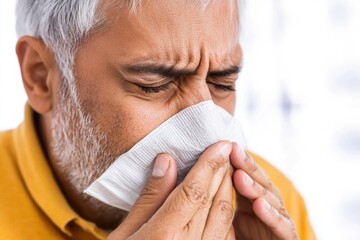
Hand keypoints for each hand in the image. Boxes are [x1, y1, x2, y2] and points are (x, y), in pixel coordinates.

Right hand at [108, 141, 235, 239]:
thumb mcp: (124, 233)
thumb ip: (149, 197)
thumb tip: (166, 161)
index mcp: (164, 235)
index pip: (193, 191)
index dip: (209, 165)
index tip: (220, 144)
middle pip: (213, 201)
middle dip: (222, 172)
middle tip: (227, 150)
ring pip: (224, 217)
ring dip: (228, 189)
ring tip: (227, 168)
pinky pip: (225, 235)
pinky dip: (226, 212)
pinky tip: (223, 198)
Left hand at [230, 143, 297, 239]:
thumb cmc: (243, 235)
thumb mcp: (228, 214)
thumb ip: (221, 194)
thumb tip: (203, 172)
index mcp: (252, 198)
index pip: (245, 175)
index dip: (237, 161)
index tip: (225, 145)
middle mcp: (268, 204)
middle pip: (259, 182)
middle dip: (246, 166)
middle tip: (233, 151)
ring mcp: (279, 218)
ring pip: (269, 200)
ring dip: (255, 187)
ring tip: (240, 176)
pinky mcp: (287, 235)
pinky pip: (280, 225)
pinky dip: (271, 215)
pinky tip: (260, 205)